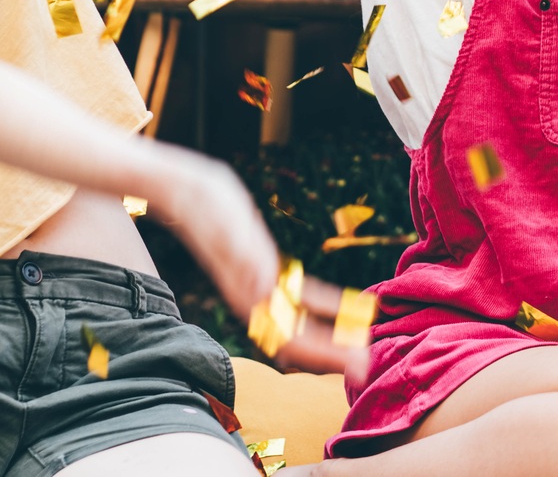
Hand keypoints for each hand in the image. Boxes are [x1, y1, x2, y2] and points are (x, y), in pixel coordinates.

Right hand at [150, 148, 371, 386]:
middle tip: (367, 364)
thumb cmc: (210, 209)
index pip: (292, 341)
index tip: (355, 364)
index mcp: (249, 298)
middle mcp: (254, 302)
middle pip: (299, 341)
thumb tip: (265, 288)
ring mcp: (260, 289)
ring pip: (302, 324)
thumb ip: (246, 261)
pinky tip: (348, 305)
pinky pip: (301, 296)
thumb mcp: (230, 231)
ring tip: (362, 343)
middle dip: (333, 354)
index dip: (325, 356)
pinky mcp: (267, 271)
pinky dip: (327, 304)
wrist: (190, 194)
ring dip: (331, 336)